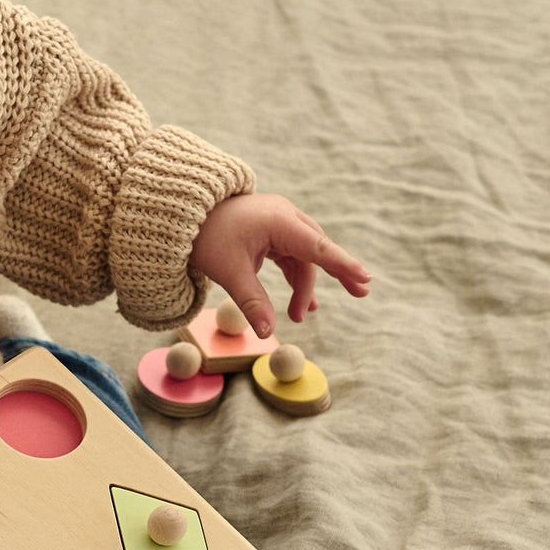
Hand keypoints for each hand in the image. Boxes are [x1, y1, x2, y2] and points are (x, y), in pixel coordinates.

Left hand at [189, 193, 370, 337]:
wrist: (184, 215)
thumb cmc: (206, 238)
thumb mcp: (229, 273)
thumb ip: (252, 302)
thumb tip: (268, 334)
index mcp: (278, 222)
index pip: (317, 247)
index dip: (342, 264)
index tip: (366, 277)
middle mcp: (285, 216)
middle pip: (316, 249)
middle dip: (335, 273)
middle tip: (361, 293)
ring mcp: (279, 221)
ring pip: (303, 255)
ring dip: (304, 284)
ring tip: (301, 315)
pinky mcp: (272, 229)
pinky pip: (292, 254)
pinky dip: (295, 276)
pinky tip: (301, 301)